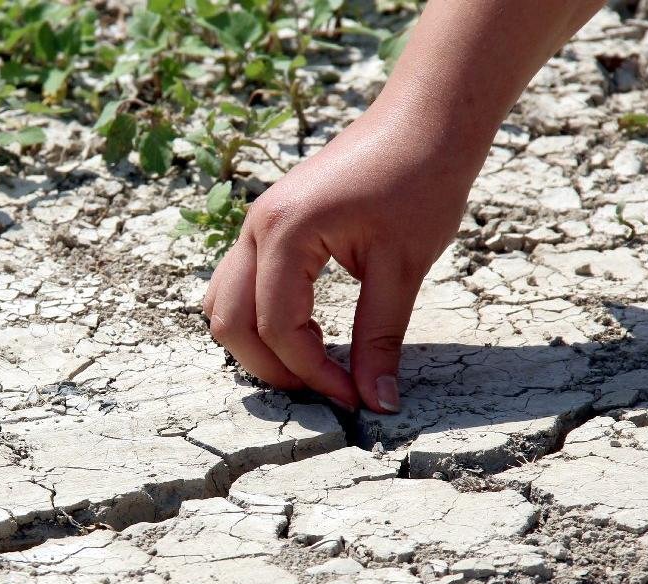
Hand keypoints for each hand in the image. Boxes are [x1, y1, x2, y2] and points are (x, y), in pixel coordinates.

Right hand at [202, 106, 480, 412]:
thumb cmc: (421, 180)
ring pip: (222, 302)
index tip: (355, 398)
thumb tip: (377, 400)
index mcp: (286, 232)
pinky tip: (302, 329)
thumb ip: (381, 337)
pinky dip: (256, 315)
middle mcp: (257, 227)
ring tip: (307, 363)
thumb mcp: (403, 267)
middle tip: (324, 391)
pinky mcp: (268, 224)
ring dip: (254, 343)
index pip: (278, 326)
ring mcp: (256, 224)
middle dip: (272, 368)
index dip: (313, 372)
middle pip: (230, 322)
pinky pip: (237, 281)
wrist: (425, 119)